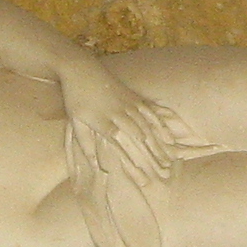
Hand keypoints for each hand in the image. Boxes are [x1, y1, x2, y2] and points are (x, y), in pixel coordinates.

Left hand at [56, 60, 199, 187]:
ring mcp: (129, 105)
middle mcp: (120, 115)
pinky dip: (162, 127)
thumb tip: (98, 167)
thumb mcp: (76, 124)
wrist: (81, 69)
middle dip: (153, 157)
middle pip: (140, 140)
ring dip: (160, 145)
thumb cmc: (76, 98)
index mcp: (104, 123)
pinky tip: (169, 138)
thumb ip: (87, 146)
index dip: (135, 162)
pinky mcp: (134, 97)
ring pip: (149, 128)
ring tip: (170, 160)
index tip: (144, 177)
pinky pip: (151, 114)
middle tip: (164, 172)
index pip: (123, 147)